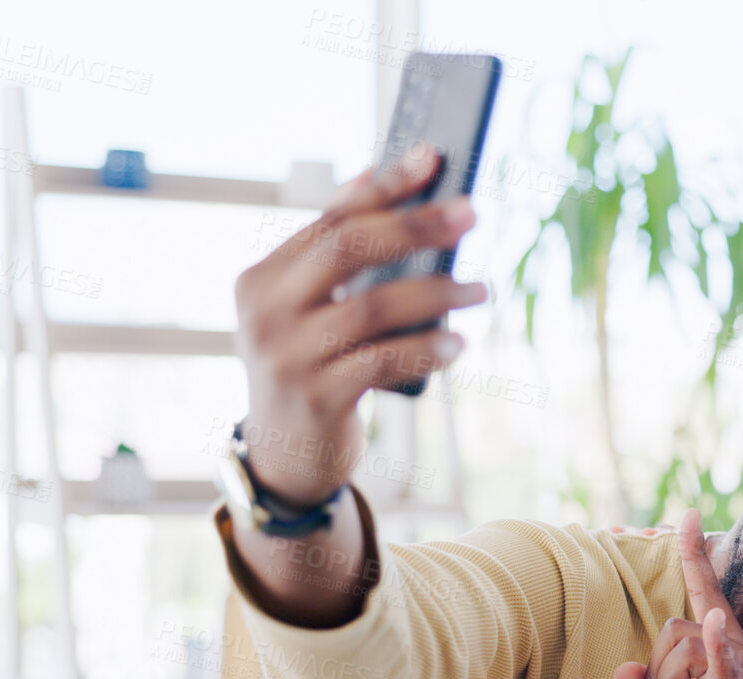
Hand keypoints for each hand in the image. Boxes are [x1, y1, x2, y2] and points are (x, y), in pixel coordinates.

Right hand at [232, 141, 487, 504]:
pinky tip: (459, 344)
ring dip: (437, 294)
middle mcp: (265, 310)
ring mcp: (286, 355)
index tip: (431, 157)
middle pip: (348, 248)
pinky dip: (426, 349)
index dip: (382, 185)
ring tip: (481, 290)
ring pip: (373, 307)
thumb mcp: (313, 315)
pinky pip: (382, 362)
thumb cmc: (314, 369)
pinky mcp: (316, 398)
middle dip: (415, 226)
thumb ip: (346, 269)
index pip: (329, 218)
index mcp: (261, 277)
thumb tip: (412, 203)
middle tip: (471, 214)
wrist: (286, 457)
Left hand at [614, 510, 742, 678]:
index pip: (707, 595)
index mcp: (725, 654)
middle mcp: (739, 655)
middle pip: (677, 629)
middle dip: (655, 668)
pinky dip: (715, 648)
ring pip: (683, 648)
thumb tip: (622, 671)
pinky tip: (711, 627)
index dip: (696, 557)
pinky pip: (723, 667)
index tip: (688, 516)